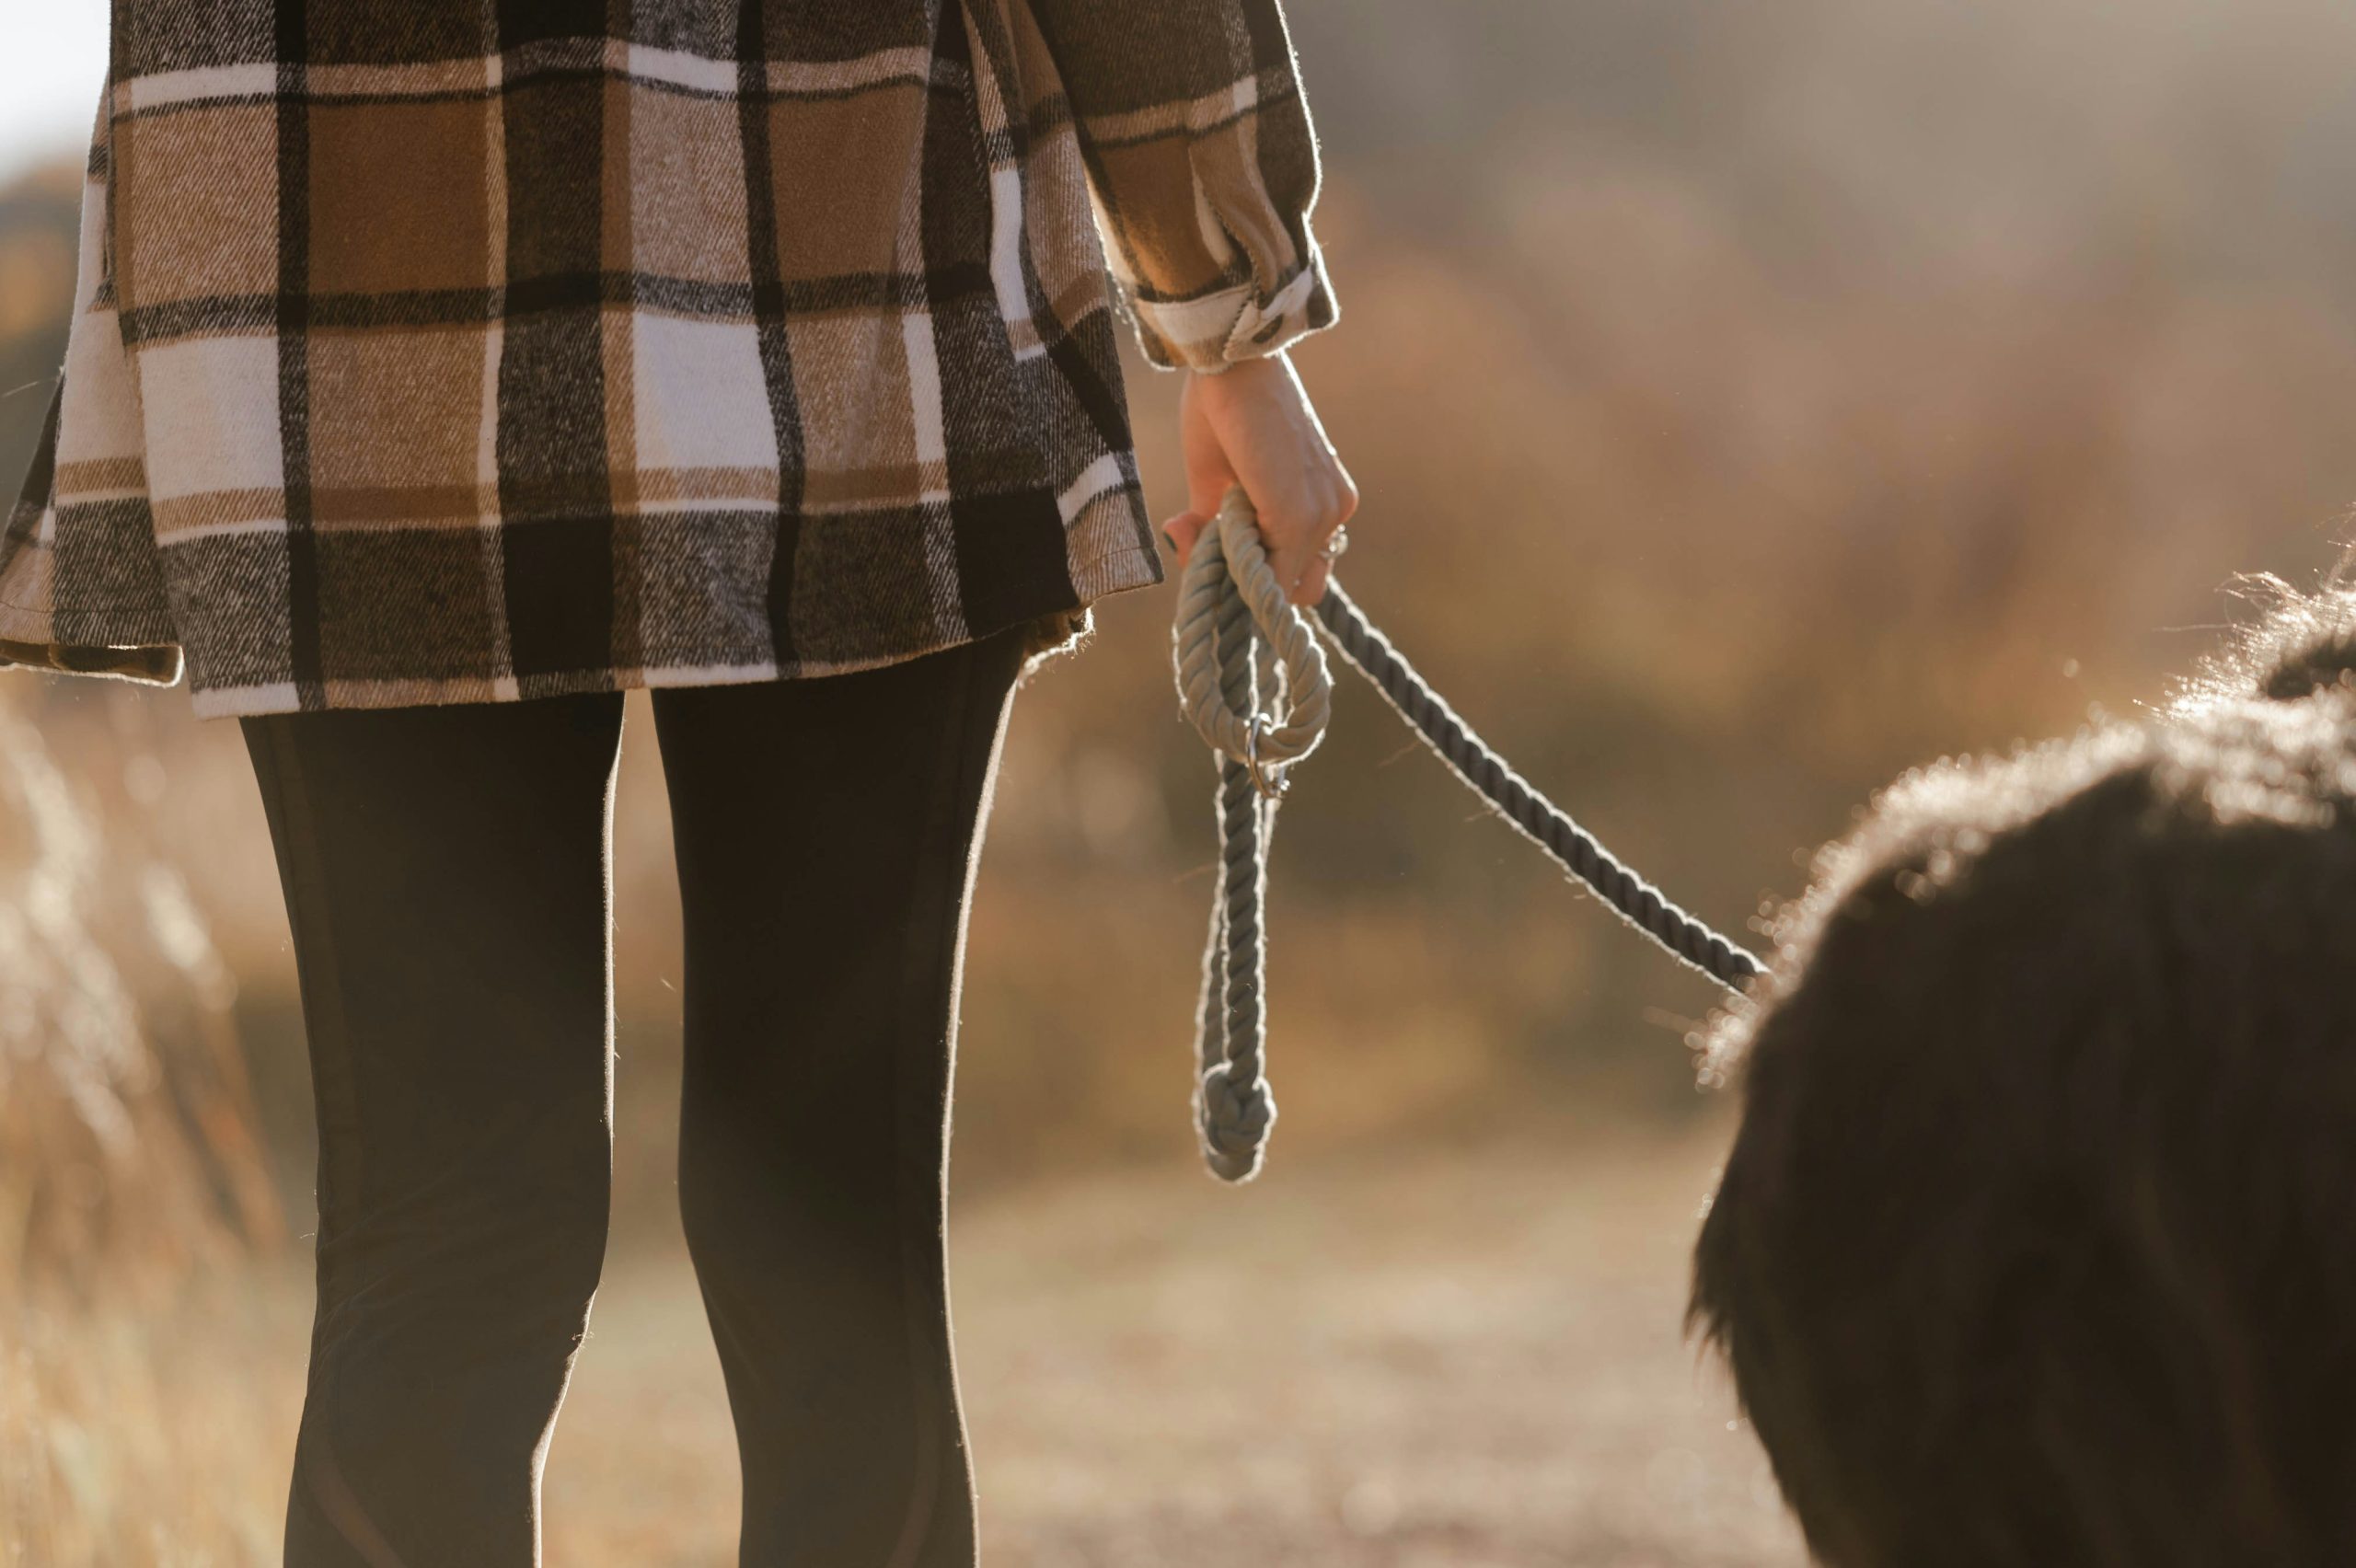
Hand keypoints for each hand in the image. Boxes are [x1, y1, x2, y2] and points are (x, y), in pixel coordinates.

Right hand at [1162, 352, 1358, 605]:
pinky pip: (1267, 572)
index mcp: (1325, 501)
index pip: (1301, 571)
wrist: (1231, 360)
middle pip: (1300, 590)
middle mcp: (1335, 510)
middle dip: (1253, 585)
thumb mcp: (1217, 485)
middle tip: (1212, 546)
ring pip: (1281, 587)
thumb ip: (1212, 531)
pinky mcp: (1299, 514)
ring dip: (1237, 573)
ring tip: (1207, 524)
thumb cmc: (1224, 409)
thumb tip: (1185, 550)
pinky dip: (1233, 565)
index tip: (1217, 553)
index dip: (1258, 577)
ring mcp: (1323, 513)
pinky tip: (1208, 526)